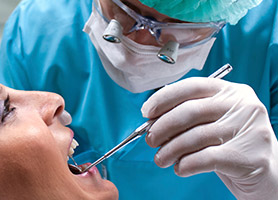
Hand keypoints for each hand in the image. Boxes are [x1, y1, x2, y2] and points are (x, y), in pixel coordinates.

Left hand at [141, 77, 277, 199]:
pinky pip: (205, 158)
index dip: (163, 98)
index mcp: (231, 91)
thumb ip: (188, 117)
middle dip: (162, 127)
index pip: (191, 86)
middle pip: (190, 111)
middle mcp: (242, 105)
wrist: (267, 174)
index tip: (146, 112)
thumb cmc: (231, 145)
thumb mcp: (213, 123)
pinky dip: (185, 164)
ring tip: (160, 159)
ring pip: (195, 137)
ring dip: (170, 150)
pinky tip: (180, 168)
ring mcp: (249, 129)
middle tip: (150, 140)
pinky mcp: (249, 156)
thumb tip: (152, 121)